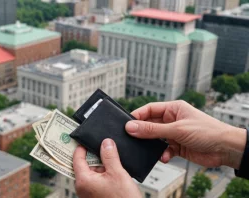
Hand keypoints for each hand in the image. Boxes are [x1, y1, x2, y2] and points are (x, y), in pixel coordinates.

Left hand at [73, 139, 140, 197]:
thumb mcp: (117, 173)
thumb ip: (110, 156)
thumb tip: (106, 142)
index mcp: (83, 180)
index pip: (77, 158)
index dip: (82, 146)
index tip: (86, 138)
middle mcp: (83, 187)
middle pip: (85, 164)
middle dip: (95, 155)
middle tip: (104, 145)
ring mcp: (89, 192)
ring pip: (92, 171)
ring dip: (102, 164)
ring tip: (113, 158)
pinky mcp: (96, 195)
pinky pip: (97, 179)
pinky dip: (104, 172)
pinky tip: (115, 169)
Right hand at [126, 100, 246, 168]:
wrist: (226, 149)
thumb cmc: (208, 131)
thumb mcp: (177, 129)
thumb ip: (153, 130)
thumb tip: (132, 127)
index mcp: (173, 109)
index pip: (149, 109)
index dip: (137, 116)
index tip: (127, 124)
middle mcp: (172, 120)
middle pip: (150, 124)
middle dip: (143, 132)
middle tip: (133, 138)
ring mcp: (174, 134)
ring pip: (155, 138)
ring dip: (152, 145)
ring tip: (149, 149)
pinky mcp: (177, 147)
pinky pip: (163, 149)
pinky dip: (162, 154)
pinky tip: (164, 156)